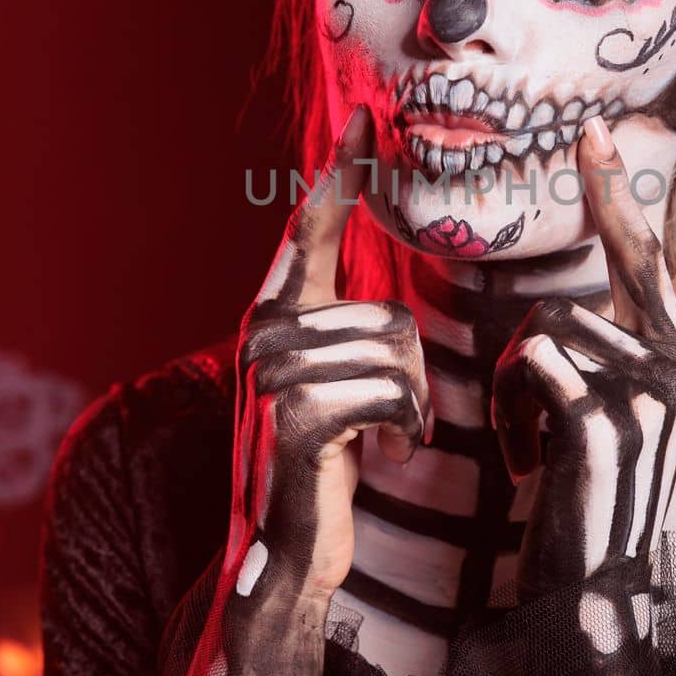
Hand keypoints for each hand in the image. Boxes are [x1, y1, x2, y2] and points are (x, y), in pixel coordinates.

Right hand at [226, 104, 432, 616]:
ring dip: (411, 408)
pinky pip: (395, 392)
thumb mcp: (333, 386)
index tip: (365, 118)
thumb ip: (345, 331)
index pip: (310, 229)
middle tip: (392, 421)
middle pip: (389, 313)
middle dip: (410, 375)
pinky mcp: (301, 416)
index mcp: (275, 319)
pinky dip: (406, 430)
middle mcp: (264, 335)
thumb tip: (385, 299)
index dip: (339, 173)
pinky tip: (384, 459)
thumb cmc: (327, 469)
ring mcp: (276, 375)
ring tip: (384, 441)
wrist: (291, 556)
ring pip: (398, 353)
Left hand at [492, 115, 675, 606]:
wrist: (590, 584)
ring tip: (528, 443)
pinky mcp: (601, 421)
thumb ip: (660, 338)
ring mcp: (643, 394)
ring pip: (546, 326)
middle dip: (560, 284)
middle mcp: (675, 366)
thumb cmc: (597, 490)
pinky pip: (531, 366)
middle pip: (594, 281)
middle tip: (559, 259)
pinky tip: (524, 462)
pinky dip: (509, 412)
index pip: (646, 253)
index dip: (618, 192)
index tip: (594, 132)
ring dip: (514, 386)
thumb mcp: (634, 413)